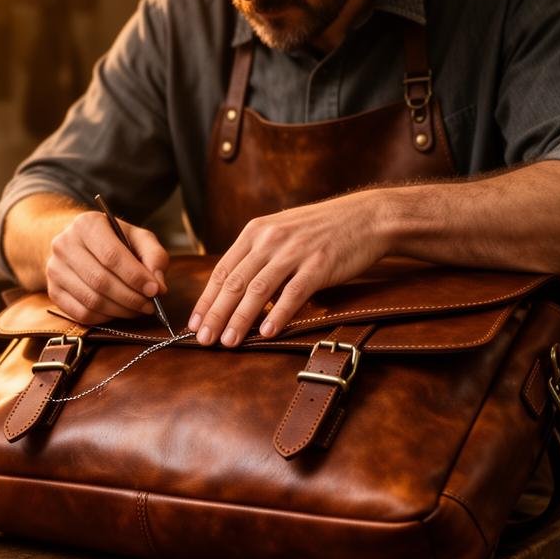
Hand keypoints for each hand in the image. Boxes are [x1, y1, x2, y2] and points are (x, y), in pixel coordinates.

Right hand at [46, 211, 169, 324]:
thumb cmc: (114, 241)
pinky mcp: (53, 291)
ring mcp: (55, 269)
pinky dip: (105, 318)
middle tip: (150, 305)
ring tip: (138, 309)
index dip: (135, 277)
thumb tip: (158, 286)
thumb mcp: (138, 238)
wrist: (79, 244)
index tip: (155, 290)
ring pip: (91, 300)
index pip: (111, 256)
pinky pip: (81, 314)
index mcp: (86, 224)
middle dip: (130, 297)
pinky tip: (119, 312)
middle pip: (100, 280)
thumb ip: (154, 256)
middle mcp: (64, 244)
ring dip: (120, 310)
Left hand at [189, 192, 388, 346]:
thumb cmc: (321, 230)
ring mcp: (294, 252)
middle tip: (203, 340)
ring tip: (228, 342)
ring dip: (240, 319)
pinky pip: (293, 293)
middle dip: (215, 315)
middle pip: (234, 283)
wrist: (366, 216)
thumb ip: (258, 259)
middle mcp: (270, 239)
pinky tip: (266, 333)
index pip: (222, 270)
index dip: (206, 300)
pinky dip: (278, 315)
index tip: (193, 324)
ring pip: (258, 290)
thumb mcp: (281, 234)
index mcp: (255, 232)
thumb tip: (238, 296)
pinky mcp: (319, 265)